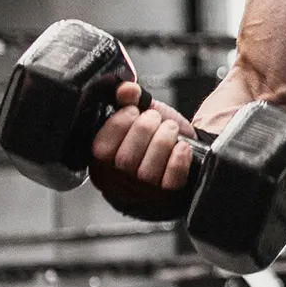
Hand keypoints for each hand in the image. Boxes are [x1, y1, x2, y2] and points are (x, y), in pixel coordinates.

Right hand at [88, 82, 196, 209]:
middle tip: (156, 119)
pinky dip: (179, 158)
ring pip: (147, 171)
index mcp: (102, 163)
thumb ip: (129, 99)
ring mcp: (143, 194)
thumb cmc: (155, 136)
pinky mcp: (168, 197)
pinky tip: (181, 146)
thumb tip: (126, 89)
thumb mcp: (140, 114)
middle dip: (145, 129)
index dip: (118, 124)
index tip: (133, 111)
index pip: (101, 149)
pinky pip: (171, 180)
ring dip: (163, 140)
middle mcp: (118, 183)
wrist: (184, 151)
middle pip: (125, 159)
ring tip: (170, 129)